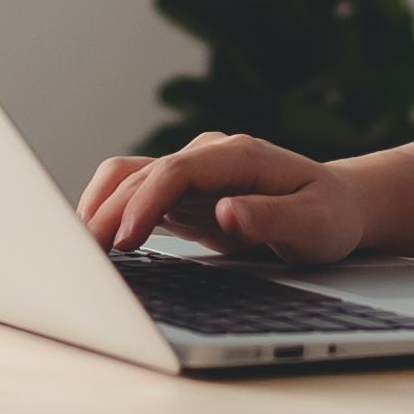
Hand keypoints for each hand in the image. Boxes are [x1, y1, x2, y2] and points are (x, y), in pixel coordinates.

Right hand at [78, 134, 371, 262]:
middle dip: (108, 213)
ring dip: (99, 208)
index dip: (144, 203)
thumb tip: (227, 211)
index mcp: (238, 156)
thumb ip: (271, 217)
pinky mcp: (181, 193)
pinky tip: (95, 241)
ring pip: (128, 177)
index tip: (124, 239)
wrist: (336, 206)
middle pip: (142, 174)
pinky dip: (109, 212)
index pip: (176, 171)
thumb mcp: (314, 225)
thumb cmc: (328, 217)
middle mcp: (208, 156)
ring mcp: (191, 171)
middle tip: (84, 257)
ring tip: (77, 249)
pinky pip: (133, 194)